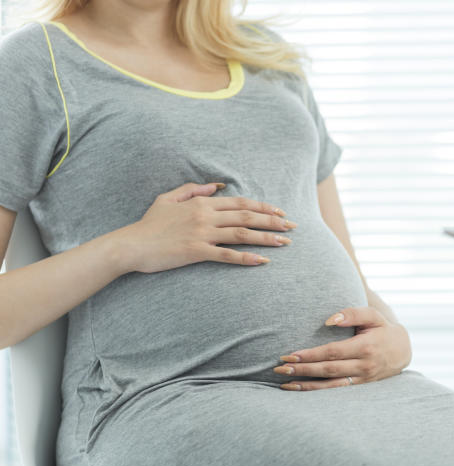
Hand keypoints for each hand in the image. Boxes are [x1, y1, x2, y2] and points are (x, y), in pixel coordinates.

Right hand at [111, 182, 295, 272]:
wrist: (131, 245)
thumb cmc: (149, 224)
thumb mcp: (168, 198)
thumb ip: (193, 190)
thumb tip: (217, 185)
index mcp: (201, 203)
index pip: (240, 203)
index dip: (263, 206)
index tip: (281, 212)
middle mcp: (205, 216)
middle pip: (247, 216)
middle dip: (273, 221)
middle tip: (292, 227)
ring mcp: (201, 234)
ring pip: (242, 233)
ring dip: (266, 238)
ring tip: (285, 243)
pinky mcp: (196, 251)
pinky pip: (226, 255)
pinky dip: (246, 258)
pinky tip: (263, 261)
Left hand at [274, 307, 412, 389]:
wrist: (403, 350)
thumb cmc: (383, 329)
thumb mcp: (373, 316)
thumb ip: (353, 313)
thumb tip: (329, 320)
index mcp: (365, 347)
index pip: (332, 352)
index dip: (310, 354)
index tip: (290, 354)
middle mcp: (364, 365)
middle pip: (328, 369)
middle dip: (302, 369)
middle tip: (280, 368)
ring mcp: (362, 379)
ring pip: (330, 385)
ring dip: (306, 385)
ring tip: (284, 383)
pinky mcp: (360, 386)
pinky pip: (335, 390)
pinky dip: (317, 392)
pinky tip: (300, 390)